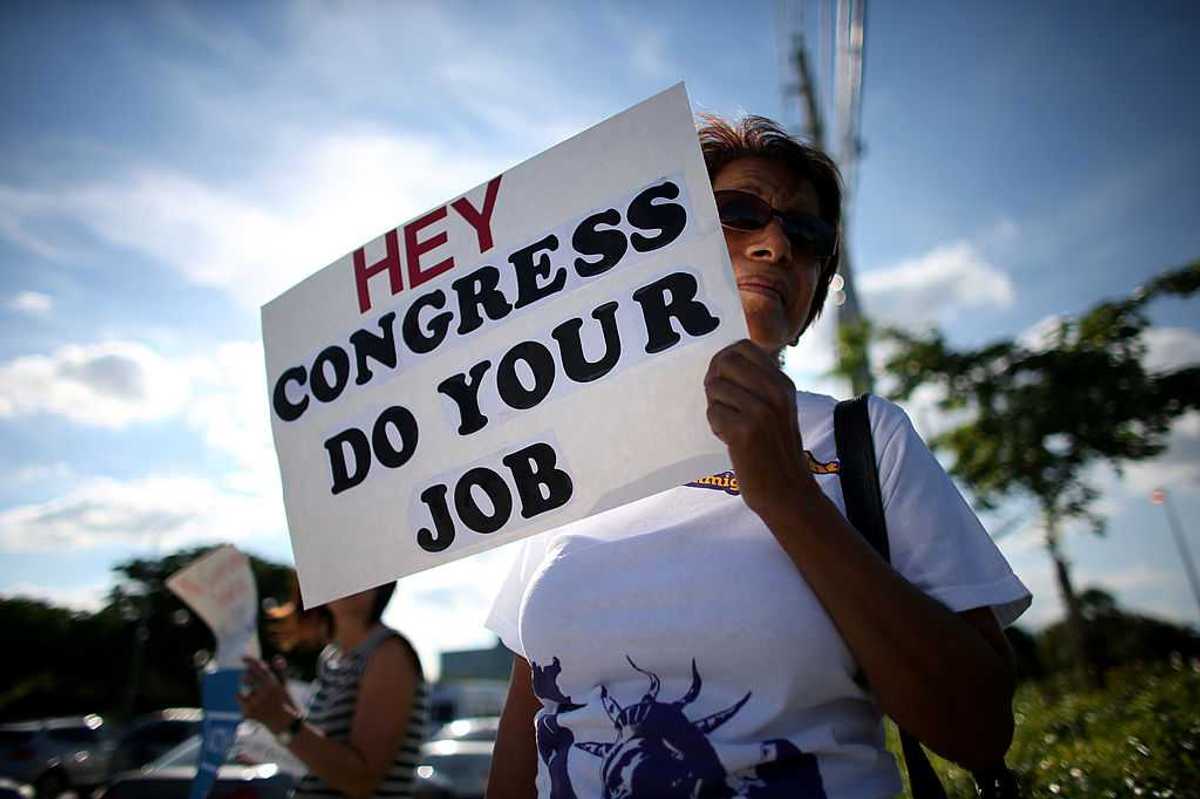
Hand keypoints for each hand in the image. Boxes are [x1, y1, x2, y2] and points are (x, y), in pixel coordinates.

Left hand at [237, 656, 298, 733]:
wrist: (285, 724)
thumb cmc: (285, 702)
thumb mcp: (284, 685)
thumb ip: (280, 670)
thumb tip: (276, 657)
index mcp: (273, 683)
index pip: (259, 668)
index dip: (250, 661)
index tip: (242, 658)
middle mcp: (264, 691)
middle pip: (248, 676)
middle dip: (247, 677)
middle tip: (247, 680)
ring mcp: (256, 702)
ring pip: (244, 688)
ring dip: (248, 690)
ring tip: (257, 698)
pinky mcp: (249, 711)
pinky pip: (239, 697)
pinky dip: (241, 697)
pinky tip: (250, 703)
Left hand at [704, 339, 812, 518]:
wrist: (787, 491)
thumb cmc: (774, 450)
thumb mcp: (777, 409)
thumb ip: (757, 383)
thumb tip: (721, 359)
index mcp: (783, 383)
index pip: (743, 347)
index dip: (725, 361)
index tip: (727, 383)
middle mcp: (775, 393)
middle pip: (724, 362)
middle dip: (715, 382)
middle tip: (723, 405)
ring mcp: (761, 411)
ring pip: (715, 388)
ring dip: (716, 408)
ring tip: (731, 426)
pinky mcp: (745, 431)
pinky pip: (712, 413)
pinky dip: (716, 427)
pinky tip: (731, 441)